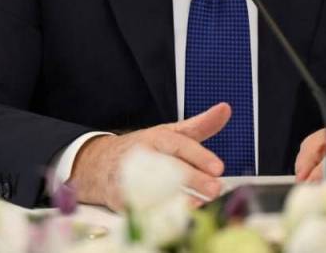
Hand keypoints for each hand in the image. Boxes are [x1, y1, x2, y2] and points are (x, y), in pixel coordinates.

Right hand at [69, 102, 230, 210]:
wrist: (100, 165)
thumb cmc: (145, 148)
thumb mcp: (172, 133)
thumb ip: (200, 125)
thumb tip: (225, 109)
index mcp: (157, 138)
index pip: (180, 145)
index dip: (199, 156)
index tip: (218, 168)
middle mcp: (143, 156)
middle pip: (169, 167)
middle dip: (193, 179)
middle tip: (215, 189)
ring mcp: (130, 178)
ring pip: (154, 189)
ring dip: (178, 198)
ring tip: (198, 205)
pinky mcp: (122, 200)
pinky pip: (141, 208)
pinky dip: (158, 213)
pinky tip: (176, 216)